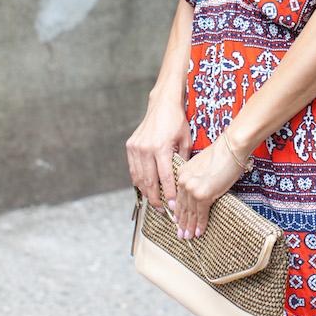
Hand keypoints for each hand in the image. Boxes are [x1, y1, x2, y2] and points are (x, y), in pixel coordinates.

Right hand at [126, 96, 191, 210]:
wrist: (162, 105)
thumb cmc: (177, 122)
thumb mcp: (185, 141)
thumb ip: (182, 161)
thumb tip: (182, 183)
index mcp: (161, 147)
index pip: (164, 178)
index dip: (168, 194)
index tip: (173, 206)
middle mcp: (146, 149)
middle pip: (149, 182)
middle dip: (156, 199)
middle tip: (164, 211)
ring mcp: (136, 148)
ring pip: (139, 178)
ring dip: (147, 193)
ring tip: (155, 203)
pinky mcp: (130, 146)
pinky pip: (134, 170)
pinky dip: (139, 181)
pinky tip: (146, 188)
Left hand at [172, 135, 244, 238]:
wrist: (230, 148)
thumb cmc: (221, 154)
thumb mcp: (201, 165)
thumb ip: (195, 178)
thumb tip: (198, 192)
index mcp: (182, 173)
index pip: (178, 197)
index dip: (178, 211)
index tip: (177, 220)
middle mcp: (184, 182)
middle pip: (182, 207)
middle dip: (182, 222)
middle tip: (181, 234)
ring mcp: (193, 189)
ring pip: (190, 213)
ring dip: (189, 226)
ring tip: (188, 236)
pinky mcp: (203, 195)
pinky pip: (201, 214)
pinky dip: (200, 224)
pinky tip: (199, 231)